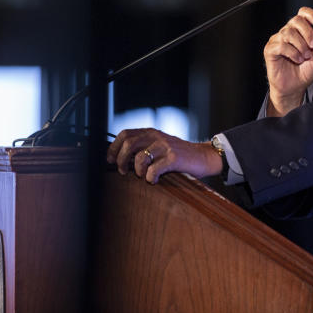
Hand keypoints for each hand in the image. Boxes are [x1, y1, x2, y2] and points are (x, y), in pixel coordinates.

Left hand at [106, 128, 223, 183]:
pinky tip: (154, 180)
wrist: (203, 157)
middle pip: (128, 144)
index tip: (110, 160)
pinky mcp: (174, 158)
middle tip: (123, 171)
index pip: (125, 134)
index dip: (113, 148)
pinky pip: (153, 170)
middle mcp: (157, 136)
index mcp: (151, 132)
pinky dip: (150, 178)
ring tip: (143, 176)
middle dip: (121, 160)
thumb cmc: (178, 155)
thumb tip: (118, 157)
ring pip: (139, 158)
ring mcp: (165, 146)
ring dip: (137, 171)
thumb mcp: (159, 145)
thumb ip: (143, 147)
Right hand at [263, 7, 312, 115]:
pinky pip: (281, 45)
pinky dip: (292, 52)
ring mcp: (278, 40)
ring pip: (288, 32)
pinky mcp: (270, 50)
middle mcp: (288, 32)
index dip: (311, 14)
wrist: (295, 87)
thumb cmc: (306, 70)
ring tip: (305, 57)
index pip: (303, 13)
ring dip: (301, 45)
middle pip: (296, 20)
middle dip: (308, 32)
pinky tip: (297, 59)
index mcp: (300, 31)